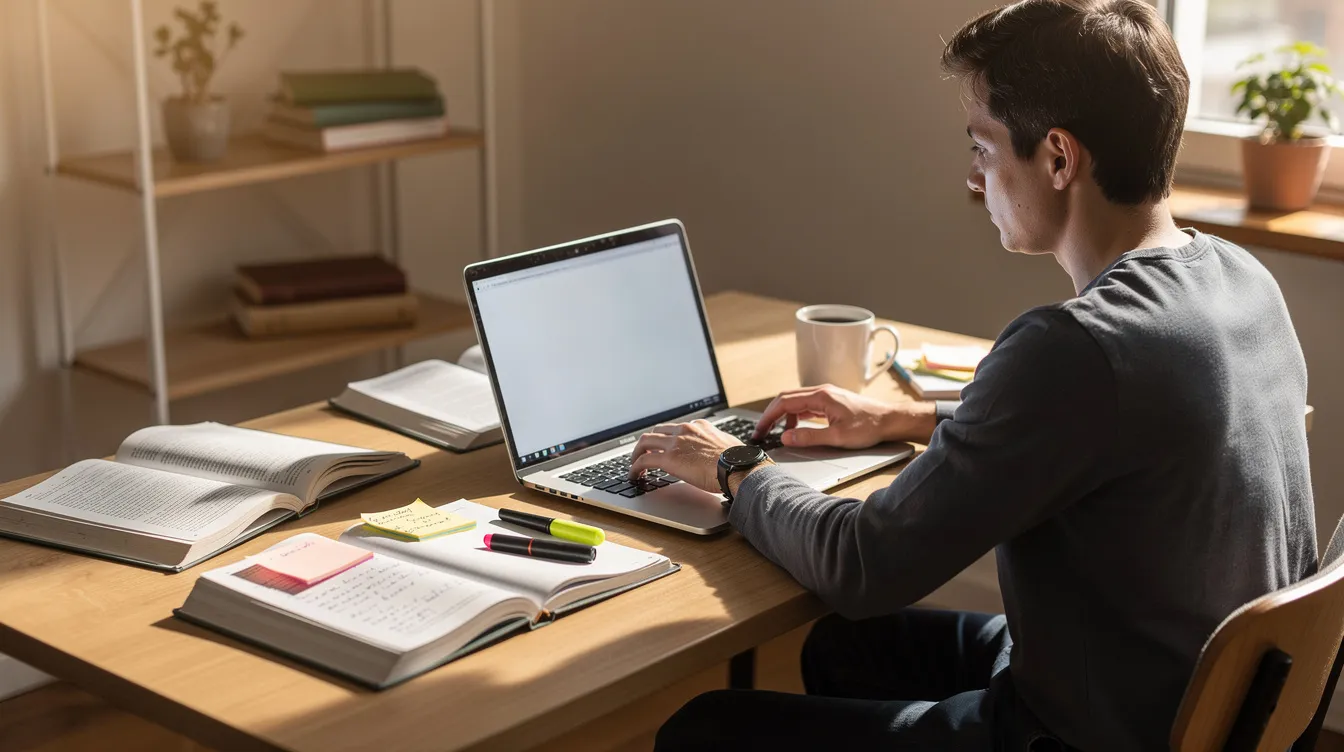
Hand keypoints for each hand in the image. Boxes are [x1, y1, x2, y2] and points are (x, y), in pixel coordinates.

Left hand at [629, 419, 742, 492]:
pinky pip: (644, 460)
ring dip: (636, 453)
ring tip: (634, 465)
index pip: (676, 428)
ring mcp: (675, 442)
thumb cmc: (738, 461)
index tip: (664, 446)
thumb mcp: (728, 445)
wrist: (738, 468)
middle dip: (648, 443)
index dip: (667, 438)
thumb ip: (718, 445)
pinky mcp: (669, 458)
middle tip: (644, 454)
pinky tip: (634, 475)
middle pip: (657, 431)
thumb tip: (721, 452)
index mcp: (700, 426)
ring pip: (645, 441)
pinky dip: (635, 467)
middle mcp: (685, 430)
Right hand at [754, 384, 936, 448]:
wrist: (890, 420)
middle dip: (771, 415)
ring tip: (776, 432)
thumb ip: (809, 437)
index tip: (760, 430)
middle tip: (761, 432)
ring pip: (794, 401)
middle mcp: (821, 392)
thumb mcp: (837, 437)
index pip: (784, 402)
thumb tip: (786, 437)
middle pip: (786, 399)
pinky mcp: (830, 402)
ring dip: (782, 416)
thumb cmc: (868, 427)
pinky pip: (805, 405)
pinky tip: (796, 428)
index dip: (768, 417)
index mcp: (820, 396)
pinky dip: (794, 416)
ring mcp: (825, 396)